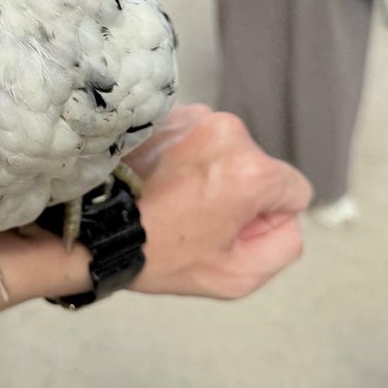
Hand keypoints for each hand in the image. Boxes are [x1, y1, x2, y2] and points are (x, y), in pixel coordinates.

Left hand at [126, 106, 310, 300]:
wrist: (93, 226)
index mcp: (251, 169)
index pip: (294, 191)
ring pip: (226, 152)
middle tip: (195, 220)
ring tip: (172, 201)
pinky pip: (196, 139)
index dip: (268, 219)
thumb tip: (284, 216)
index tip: (229, 230)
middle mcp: (227, 131)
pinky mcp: (167, 112)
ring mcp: (194, 117)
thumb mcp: (237, 275)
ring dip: (209, 174)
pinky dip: (184, 158)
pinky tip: (158, 183)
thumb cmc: (160, 253)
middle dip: (238, 194)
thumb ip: (283, 244)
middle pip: (259, 167)